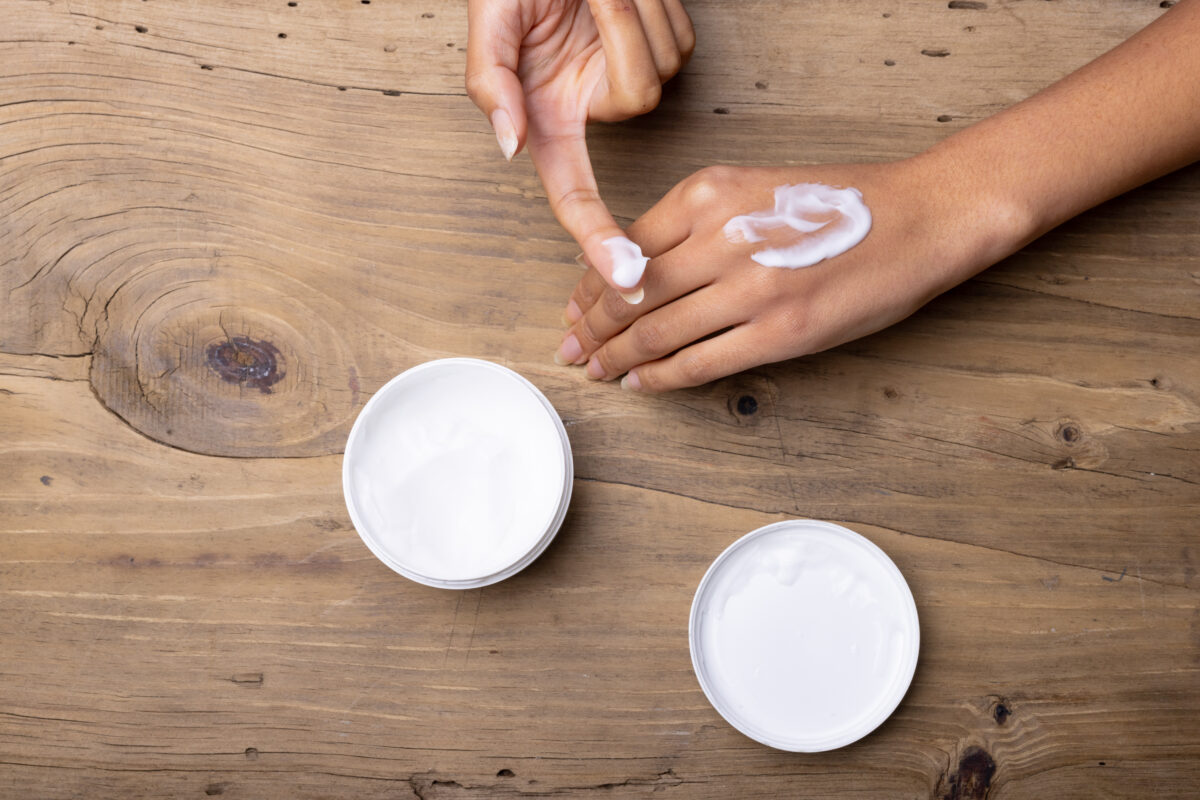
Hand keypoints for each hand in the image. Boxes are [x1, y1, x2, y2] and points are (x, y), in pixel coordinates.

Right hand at [466, 0, 693, 293]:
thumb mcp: (491, 20)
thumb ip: (490, 83)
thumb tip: (511, 147)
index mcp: (550, 117)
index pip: (574, 194)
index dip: (598, 239)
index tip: (625, 280)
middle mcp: (596, 107)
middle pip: (638, 98)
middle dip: (620, 30)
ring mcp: (635, 81)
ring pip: (664, 66)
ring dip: (635, 8)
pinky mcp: (666, 53)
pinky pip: (678, 39)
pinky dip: (657, 3)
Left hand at [554, 159, 1030, 390]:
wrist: (918, 217)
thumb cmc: (839, 202)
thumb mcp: (753, 188)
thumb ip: (695, 224)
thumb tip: (639, 269)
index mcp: (707, 194)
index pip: (622, 250)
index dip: (590, 288)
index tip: (576, 308)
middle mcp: (719, 238)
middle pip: (628, 296)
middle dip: (591, 329)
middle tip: (572, 348)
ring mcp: (749, 289)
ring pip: (656, 333)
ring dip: (618, 358)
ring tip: (598, 371)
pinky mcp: (779, 332)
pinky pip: (699, 363)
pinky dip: (660, 378)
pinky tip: (641, 384)